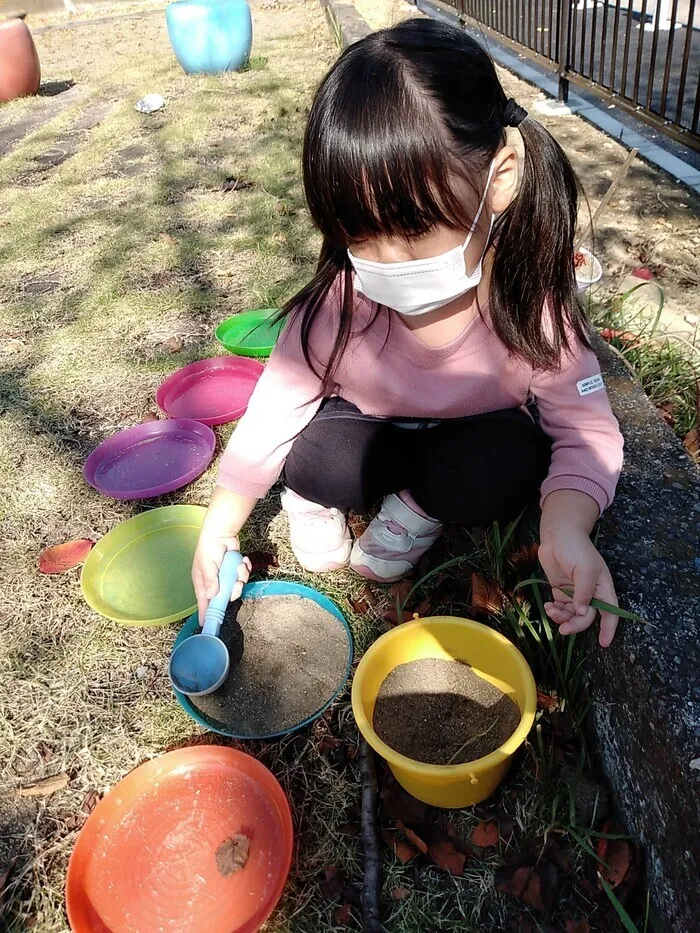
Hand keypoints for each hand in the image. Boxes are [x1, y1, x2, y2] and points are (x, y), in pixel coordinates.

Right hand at [192, 530, 250, 624]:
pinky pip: (244, 576)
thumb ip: (210, 580)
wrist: (221, 533)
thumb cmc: (208, 548)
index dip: (206, 614)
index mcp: (203, 584)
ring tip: (239, 565)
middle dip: (234, 590)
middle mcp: (215, 583)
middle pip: (226, 597)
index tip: (208, 626)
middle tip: (236, 583)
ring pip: (237, 586)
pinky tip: (242, 560)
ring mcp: (226, 577)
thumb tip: (212, 595)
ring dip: (241, 576)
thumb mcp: (206, 564)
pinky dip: (244, 568)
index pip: (204, 603)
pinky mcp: (235, 571)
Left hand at [538, 524, 618, 646]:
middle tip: (563, 630)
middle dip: (576, 625)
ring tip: (551, 610)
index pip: (610, 612)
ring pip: (572, 614)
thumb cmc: (576, 548)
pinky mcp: (561, 590)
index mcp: (602, 587)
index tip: (604, 643)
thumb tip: (582, 611)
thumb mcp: (585, 568)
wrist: (557, 535)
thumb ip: (584, 592)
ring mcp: (574, 592)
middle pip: (587, 617)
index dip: (609, 628)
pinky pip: (560, 608)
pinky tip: (548, 606)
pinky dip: (555, 611)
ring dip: (562, 618)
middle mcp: (590, 593)